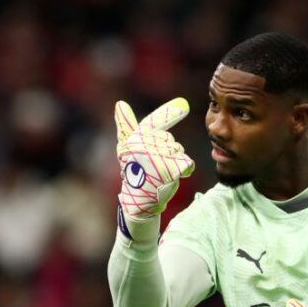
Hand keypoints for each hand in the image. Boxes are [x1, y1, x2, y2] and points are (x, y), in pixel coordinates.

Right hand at [114, 98, 194, 221]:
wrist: (139, 202)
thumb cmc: (134, 173)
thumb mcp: (127, 148)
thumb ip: (126, 125)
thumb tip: (119, 103)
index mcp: (134, 139)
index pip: (154, 122)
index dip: (170, 112)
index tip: (184, 104)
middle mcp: (144, 146)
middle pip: (170, 141)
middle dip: (168, 152)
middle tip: (154, 168)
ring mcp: (157, 158)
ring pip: (179, 151)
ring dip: (175, 162)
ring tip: (160, 174)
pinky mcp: (170, 170)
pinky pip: (188, 163)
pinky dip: (185, 170)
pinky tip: (174, 177)